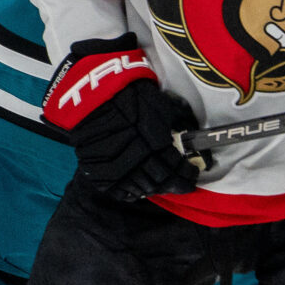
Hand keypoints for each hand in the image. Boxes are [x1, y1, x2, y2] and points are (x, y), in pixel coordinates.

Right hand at [43, 37, 205, 199]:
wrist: (93, 93)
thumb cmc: (131, 94)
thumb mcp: (162, 104)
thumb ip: (177, 124)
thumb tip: (191, 134)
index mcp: (155, 143)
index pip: (177, 170)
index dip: (187, 175)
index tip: (192, 174)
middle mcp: (137, 160)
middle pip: (160, 182)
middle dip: (173, 184)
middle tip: (179, 182)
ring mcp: (116, 168)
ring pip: (140, 188)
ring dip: (153, 188)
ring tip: (159, 185)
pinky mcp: (98, 170)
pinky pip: (117, 189)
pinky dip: (129, 192)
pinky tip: (136, 190)